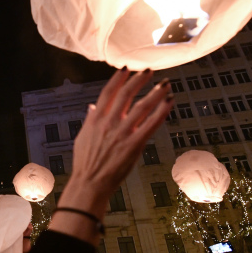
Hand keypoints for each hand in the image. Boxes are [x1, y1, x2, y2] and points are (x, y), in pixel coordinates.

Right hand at [53, 70, 171, 240]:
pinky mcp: (134, 144)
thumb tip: (92, 108)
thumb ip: (89, 121)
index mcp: (96, 119)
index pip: (108, 92)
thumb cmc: (85, 164)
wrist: (89, 183)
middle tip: (149, 71)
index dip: (118, 78)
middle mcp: (109, 122)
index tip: (126, 69)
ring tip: (165, 84)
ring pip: (142, 106)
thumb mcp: (82, 138)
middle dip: (139, 80)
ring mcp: (122, 133)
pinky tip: (169, 103)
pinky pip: (151, 124)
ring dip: (155, 93)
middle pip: (127, 94)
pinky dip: (161, 111)